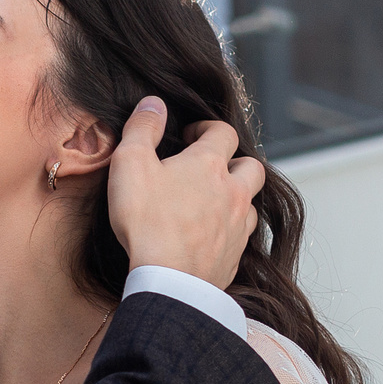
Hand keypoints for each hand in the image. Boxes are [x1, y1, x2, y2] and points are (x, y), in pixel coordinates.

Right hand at [106, 98, 264, 288]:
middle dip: (234, 161)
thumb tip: (153, 103)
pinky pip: (241, 238)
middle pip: (251, 166)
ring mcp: (237, 227)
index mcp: (210, 165)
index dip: (207, 128)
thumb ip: (141, 128)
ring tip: (212, 202)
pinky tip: (211, 237)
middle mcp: (232, 193)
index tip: (189, 136)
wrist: (167, 280)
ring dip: (236, 197)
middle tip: (209, 167)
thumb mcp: (130, 164)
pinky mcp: (234, 258)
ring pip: (250, 203)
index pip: (223, 132)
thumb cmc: (147, 221)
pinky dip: (230, 232)